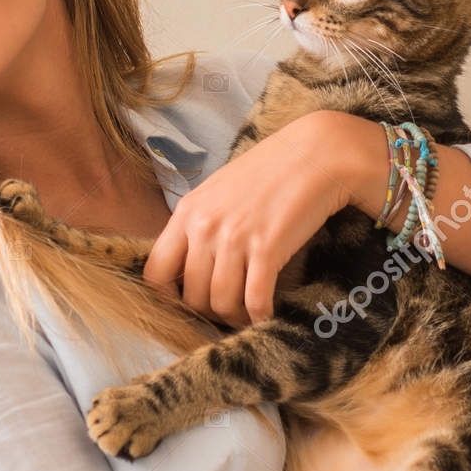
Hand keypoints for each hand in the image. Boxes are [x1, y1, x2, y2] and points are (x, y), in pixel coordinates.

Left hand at [141, 110, 359, 327]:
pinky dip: (261, 315)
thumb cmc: (269, 172)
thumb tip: (189, 265)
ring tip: (248, 312)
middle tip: (229, 309)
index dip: (168, 298)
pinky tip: (267, 313)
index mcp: (187, 213)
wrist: (315, 154)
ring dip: (236, 316)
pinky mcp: (267, 250)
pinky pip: (255, 301)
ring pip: (222, 304)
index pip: (155, 273)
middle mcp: (204, 227)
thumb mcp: (218, 192)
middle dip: (210, 312)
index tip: (188, 303)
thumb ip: (198, 225)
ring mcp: (234, 239)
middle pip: (191, 297)